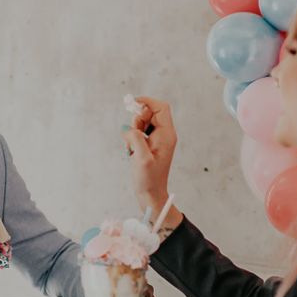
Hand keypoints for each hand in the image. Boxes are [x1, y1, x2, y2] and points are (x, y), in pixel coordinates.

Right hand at [122, 97, 181, 225]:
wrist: (151, 195)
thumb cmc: (148, 179)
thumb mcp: (141, 158)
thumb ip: (135, 138)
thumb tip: (129, 127)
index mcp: (167, 135)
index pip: (161, 107)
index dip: (147, 101)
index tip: (132, 103)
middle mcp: (165, 134)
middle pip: (151, 113)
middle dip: (137, 119)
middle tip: (132, 135)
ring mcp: (158, 140)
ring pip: (144, 122)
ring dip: (133, 130)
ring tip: (131, 148)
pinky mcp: (151, 145)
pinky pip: (140, 133)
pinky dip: (133, 137)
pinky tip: (132, 151)